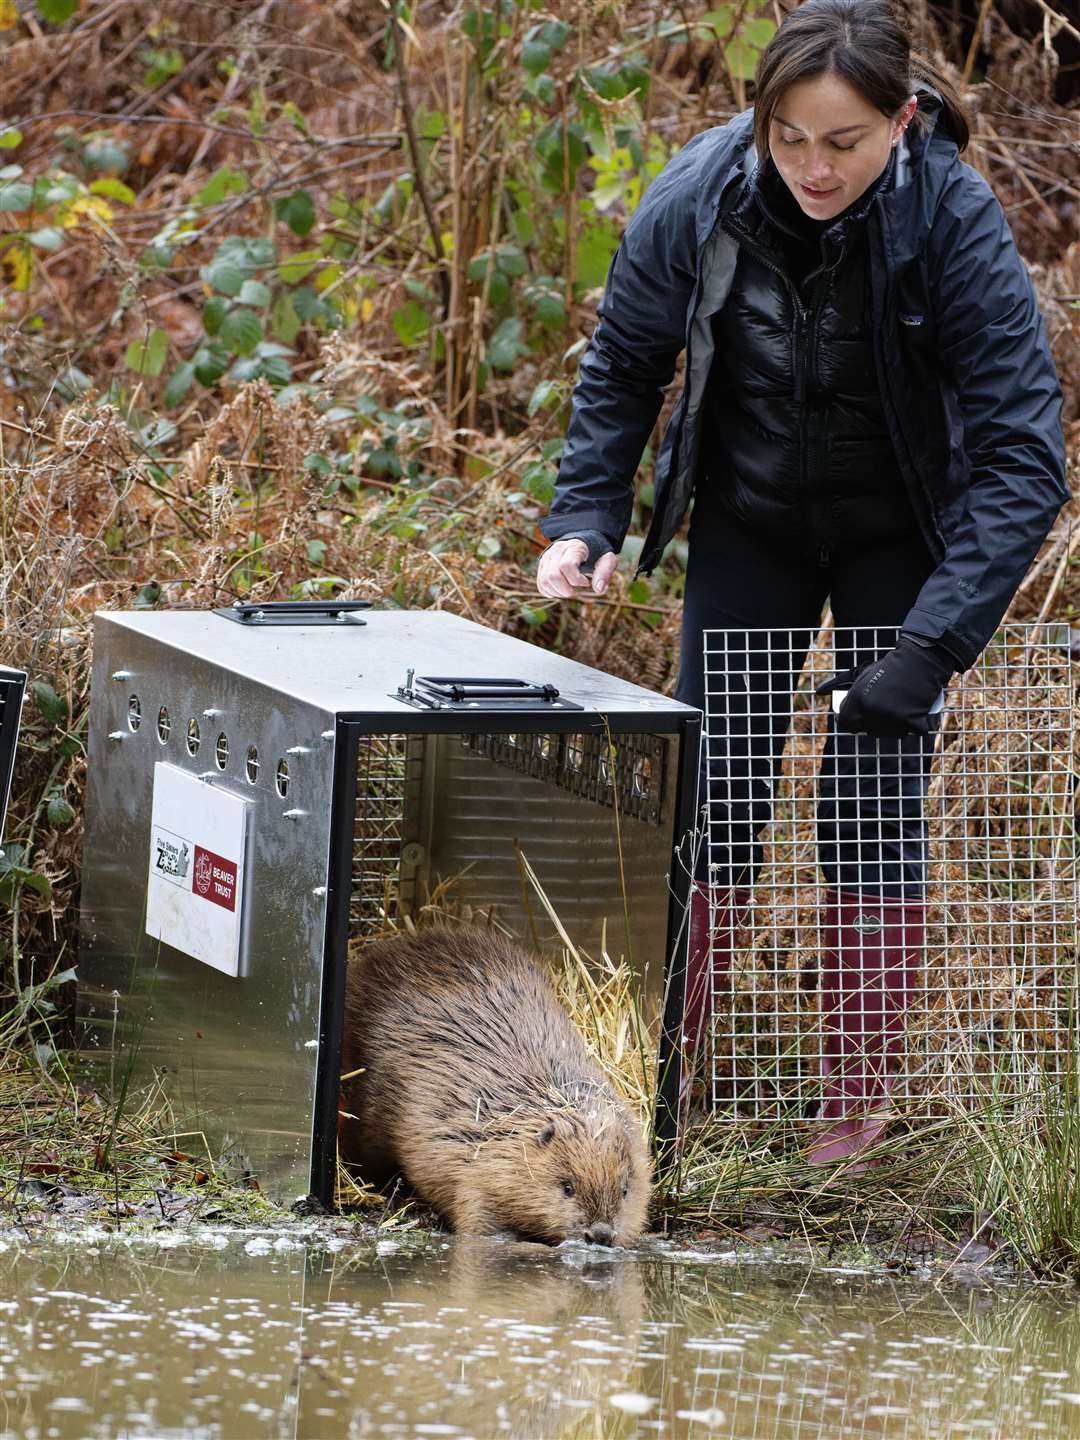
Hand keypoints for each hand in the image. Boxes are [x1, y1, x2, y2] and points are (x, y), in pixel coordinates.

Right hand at [536, 539, 617, 598]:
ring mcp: (547, 557)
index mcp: (574, 547)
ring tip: (570, 590)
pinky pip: (540, 585)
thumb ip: (605, 572)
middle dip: (566, 590)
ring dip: (558, 593)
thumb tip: (598, 589)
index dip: (576, 580)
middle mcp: (557, 550)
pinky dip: (550, 592)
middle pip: (553, 576)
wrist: (584, 542)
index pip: (566, 566)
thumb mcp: (607, 559)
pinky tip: (562, 590)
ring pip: (544, 581)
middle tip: (576, 590)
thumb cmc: (597, 553)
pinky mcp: (542, 565)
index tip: (586, 582)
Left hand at [820, 636, 953, 737]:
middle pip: (868, 730)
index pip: (846, 725)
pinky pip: (911, 732)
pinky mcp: (913, 722)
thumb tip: (818, 692)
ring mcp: (892, 719)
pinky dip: (915, 724)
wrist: (918, 661)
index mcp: (857, 701)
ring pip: (889, 733)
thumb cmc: (887, 667)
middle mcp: (872, 712)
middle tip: (886, 707)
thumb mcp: (860, 673)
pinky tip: (914, 711)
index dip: (853, 721)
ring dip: (894, 725)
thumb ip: (838, 684)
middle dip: (875, 722)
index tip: (862, 717)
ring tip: (899, 706)